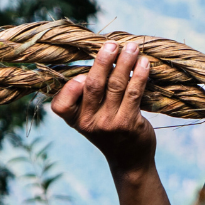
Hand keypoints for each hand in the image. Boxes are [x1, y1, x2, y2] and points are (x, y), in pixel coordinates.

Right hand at [51, 41, 155, 171]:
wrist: (129, 160)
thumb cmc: (108, 130)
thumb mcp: (90, 117)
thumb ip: (87, 94)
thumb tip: (100, 55)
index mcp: (74, 120)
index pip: (60, 105)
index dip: (69, 88)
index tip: (82, 74)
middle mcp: (88, 123)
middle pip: (93, 86)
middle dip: (102, 61)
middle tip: (111, 44)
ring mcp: (109, 124)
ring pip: (116, 85)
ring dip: (125, 62)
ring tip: (132, 47)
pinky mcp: (129, 123)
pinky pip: (134, 93)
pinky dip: (139, 75)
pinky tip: (144, 63)